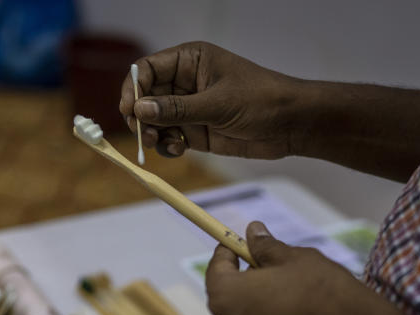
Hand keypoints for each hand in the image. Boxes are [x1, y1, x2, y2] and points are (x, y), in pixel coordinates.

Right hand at [119, 42, 301, 158]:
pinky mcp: (195, 130)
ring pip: (155, 121)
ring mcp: (189, 107)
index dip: (134, 88)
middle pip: (146, 97)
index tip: (128, 110)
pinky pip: (169, 137)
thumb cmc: (261, 100)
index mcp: (190, 60)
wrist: (290, 124)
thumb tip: (139, 110)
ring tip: (162, 143)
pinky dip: (167, 146)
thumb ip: (176, 108)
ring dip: (153, 134)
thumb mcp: (217, 103)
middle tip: (144, 134)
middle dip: (141, 117)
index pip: (148, 69)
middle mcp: (185, 82)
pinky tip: (179, 150)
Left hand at [205, 222, 393, 314]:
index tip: (240, 243)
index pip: (215, 269)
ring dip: (256, 301)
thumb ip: (265, 247)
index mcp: (226, 297)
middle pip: (227, 296)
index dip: (228, 252)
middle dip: (243, 278)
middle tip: (268, 264)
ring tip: (287, 289)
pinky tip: (295, 314)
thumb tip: (252, 231)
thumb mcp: (294, 258)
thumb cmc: (324, 291)